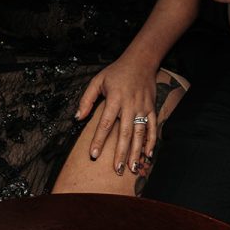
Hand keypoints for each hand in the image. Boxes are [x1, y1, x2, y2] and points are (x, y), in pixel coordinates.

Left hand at [76, 55, 157, 175]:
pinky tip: (148, 155)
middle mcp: (129, 105)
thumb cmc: (117, 72)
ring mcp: (142, 107)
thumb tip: (78, 117)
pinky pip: (152, 127)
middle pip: (124, 132)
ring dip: (136, 152)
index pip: (105, 123)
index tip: (94, 155)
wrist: (141, 61)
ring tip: (132, 168)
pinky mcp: (151, 108)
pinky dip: (151, 141)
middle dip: (120, 152)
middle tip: (116, 169)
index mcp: (115, 99)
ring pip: (139, 133)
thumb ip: (86, 99)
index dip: (99, 140)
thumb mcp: (97, 81)